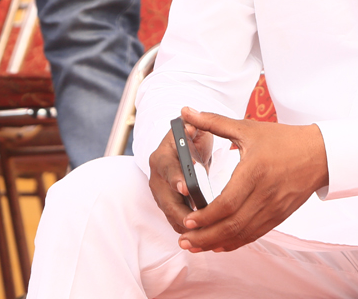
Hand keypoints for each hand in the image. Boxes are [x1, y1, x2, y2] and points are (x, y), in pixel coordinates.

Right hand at [149, 107, 216, 233]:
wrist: (182, 149)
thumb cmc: (190, 139)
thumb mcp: (192, 129)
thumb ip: (193, 125)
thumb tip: (190, 121)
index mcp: (162, 156)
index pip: (167, 168)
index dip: (176, 179)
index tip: (187, 188)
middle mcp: (157, 176)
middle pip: (166, 199)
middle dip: (180, 211)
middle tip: (195, 221)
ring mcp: (160, 193)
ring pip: (170, 213)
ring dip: (184, 224)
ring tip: (201, 233)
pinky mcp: (167, 205)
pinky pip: (175, 219)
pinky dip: (187, 229)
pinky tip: (201, 236)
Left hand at [167, 108, 327, 252]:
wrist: (319, 154)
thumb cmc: (283, 139)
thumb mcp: (247, 128)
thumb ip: (214, 122)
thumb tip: (186, 111)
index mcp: (254, 171)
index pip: (227, 204)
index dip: (206, 217)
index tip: (187, 221)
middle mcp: (264, 194)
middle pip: (232, 225)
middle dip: (204, 237)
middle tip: (183, 241)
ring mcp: (273, 208)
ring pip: (241, 234)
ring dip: (216, 243)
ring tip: (194, 246)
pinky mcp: (278, 216)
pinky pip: (254, 235)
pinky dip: (234, 242)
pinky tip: (218, 244)